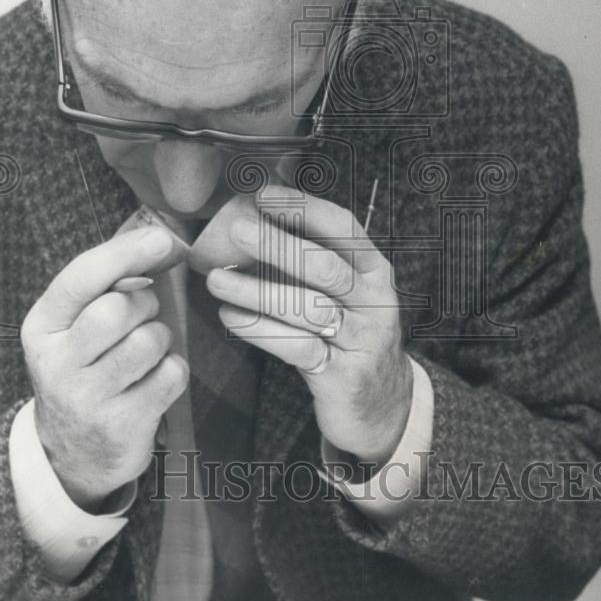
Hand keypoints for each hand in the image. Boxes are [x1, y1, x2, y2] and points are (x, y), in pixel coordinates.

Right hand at [21, 225, 188, 510]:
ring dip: (160, 339)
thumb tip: (162, 241)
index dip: (125, 253)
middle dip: (145, 305)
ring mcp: (86, 399)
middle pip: (119, 309)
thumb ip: (107, 284)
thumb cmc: (85, 370)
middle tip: (141, 318)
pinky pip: (171, 375)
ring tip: (144, 354)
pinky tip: (152, 381)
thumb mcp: (74, 328)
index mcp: (41, 327)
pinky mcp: (121, 426)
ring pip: (149, 341)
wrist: (71, 453)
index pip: (81, 278)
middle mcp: (56, 363)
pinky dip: (172, 371)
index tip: (162, 239)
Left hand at [206, 186, 411, 464]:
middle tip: (236, 230)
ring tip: (216, 279)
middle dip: (278, 245)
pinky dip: (259, 331)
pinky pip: (296, 347)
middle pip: (324, 266)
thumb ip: (310, 261)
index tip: (263, 195)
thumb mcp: (344, 294)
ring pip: (306, 308)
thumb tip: (254, 218)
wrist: (383, 406)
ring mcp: (361, 339)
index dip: (304, 208)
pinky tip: (230, 317)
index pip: (344, 228)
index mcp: (373, 270)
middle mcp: (373, 300)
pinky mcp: (341, 376)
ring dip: (256, 291)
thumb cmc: (351, 336)